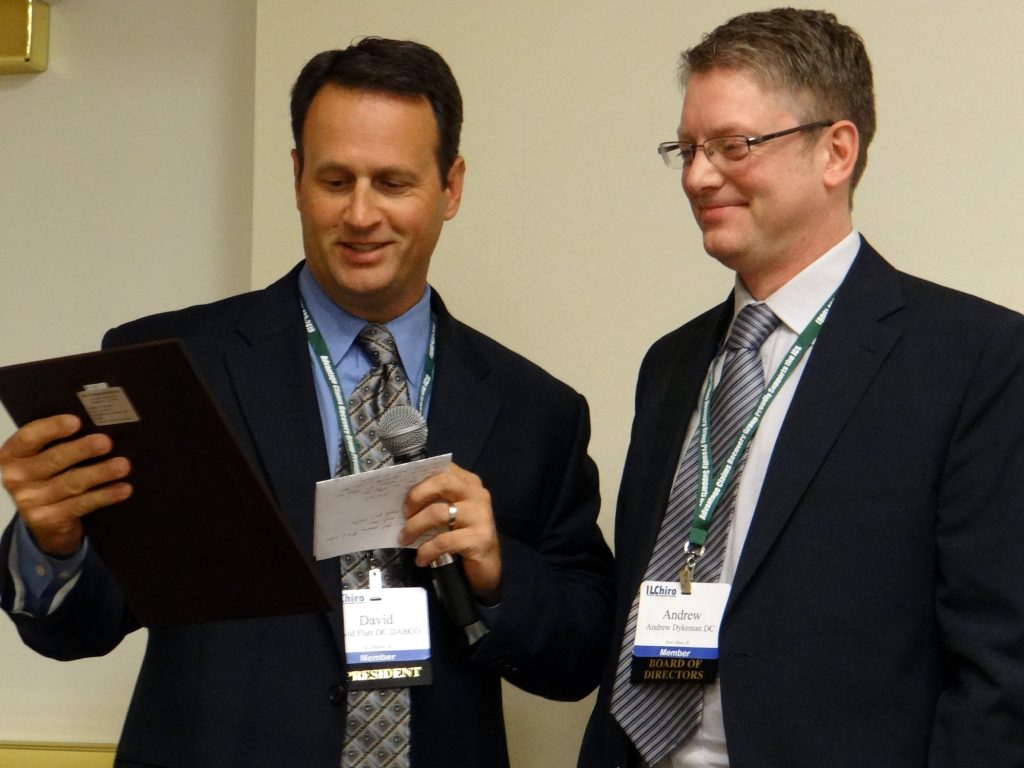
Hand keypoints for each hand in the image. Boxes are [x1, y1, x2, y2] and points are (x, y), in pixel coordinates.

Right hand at [0, 414, 131, 555]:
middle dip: (82, 450)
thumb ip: (58, 442)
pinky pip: (81, 504)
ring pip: (71, 483)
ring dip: (100, 473)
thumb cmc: (49, 476)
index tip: (76, 421)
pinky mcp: (47, 519)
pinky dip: (105, 495)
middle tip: (107, 442)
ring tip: (123, 465)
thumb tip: (98, 426)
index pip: (29, 437)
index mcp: (13, 454)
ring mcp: (30, 501)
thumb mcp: (43, 458)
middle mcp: (16, 477)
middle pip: (53, 460)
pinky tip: (124, 489)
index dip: (52, 428)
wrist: (44, 520)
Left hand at [399, 463, 500, 598]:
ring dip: (415, 527)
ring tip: (404, 539)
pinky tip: (421, 559)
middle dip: (416, 496)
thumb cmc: (463, 536)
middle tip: (403, 513)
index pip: (442, 470)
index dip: (418, 477)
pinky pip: (443, 541)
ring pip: (438, 513)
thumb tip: (402, 499)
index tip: (399, 489)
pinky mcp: (479, 539)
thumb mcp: (450, 514)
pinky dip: (426, 550)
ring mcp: (480, 516)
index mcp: (469, 483)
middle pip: (442, 482)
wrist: (487, 567)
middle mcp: (477, 494)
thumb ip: (435, 501)